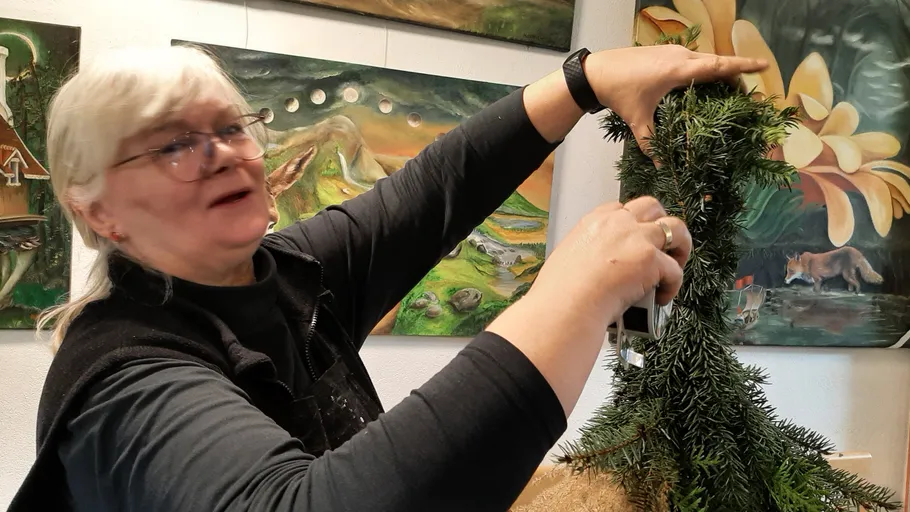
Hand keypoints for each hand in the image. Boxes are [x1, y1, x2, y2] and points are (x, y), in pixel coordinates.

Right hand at [529, 196, 691, 326]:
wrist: (566, 307)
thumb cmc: (561, 292)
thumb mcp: (568, 258)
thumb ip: (589, 254)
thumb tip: (599, 268)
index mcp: (594, 222)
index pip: (623, 208)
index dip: (635, 223)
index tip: (636, 239)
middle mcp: (618, 223)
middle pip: (652, 207)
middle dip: (661, 225)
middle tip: (661, 248)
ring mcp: (637, 238)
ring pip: (676, 229)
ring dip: (680, 247)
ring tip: (675, 265)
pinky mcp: (651, 259)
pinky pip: (676, 271)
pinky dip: (673, 286)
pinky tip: (661, 298)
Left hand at [584, 45, 766, 152]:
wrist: (595, 71)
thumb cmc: (618, 93)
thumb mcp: (637, 120)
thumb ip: (651, 143)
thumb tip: (660, 166)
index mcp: (678, 70)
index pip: (718, 66)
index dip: (743, 67)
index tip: (764, 66)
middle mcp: (679, 56)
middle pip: (716, 63)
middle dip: (733, 75)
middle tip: (745, 92)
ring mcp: (671, 51)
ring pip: (703, 59)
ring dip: (716, 71)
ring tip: (727, 89)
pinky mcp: (663, 51)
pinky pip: (690, 58)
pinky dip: (700, 68)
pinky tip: (699, 84)